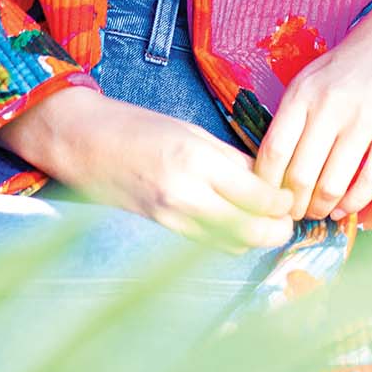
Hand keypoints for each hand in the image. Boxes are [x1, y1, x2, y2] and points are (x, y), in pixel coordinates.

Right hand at [0, 85, 295, 253]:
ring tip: (262, 223)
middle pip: (250, 230)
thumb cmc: (135, 127)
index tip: (289, 199)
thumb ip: (229, 159)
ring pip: (231, 244)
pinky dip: (226, 241)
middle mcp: (185, 194)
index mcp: (196, 160)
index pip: (257, 196)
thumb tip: (266, 181)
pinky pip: (205, 244)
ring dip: (253, 238)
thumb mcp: (190, 131)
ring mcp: (170, 218)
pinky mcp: (159, 231)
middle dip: (276, 231)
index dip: (281, 203)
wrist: (82, 142)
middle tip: (286, 220)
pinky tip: (231, 226)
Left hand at [254, 0, 371, 221]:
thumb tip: (271, 166)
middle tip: (293, 215)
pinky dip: (355, 203)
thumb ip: (292, 116)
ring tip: (318, 213)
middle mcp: (330, 105)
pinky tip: (345, 209)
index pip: (273, 150)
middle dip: (294, 205)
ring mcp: (365, 118)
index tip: (267, 199)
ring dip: (322, 208)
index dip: (266, 184)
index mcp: (302, 93)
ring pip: (334, 183)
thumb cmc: (350, 62)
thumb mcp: (310, 77)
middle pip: (300, 174)